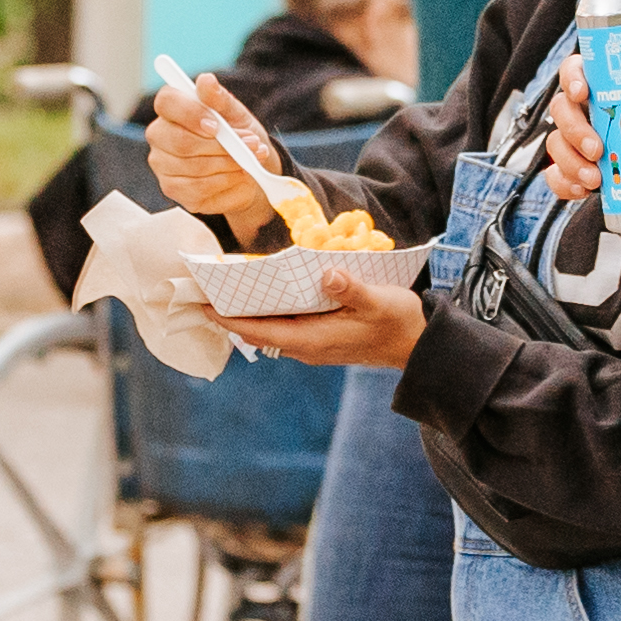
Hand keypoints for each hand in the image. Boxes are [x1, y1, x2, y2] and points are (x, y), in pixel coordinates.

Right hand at [145, 78, 295, 247]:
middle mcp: (160, 136)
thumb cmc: (237, 135)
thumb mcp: (235, 114)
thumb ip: (220, 99)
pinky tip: (238, 175)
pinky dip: (226, 181)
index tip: (217, 125)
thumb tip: (206, 80)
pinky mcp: (173, 189)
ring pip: (194, 167)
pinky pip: (199, 188)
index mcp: (172, 108)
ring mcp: (163, 165)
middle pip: (181, 141)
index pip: (167, 102)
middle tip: (250, 143)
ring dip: (229, 163)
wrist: (249, 169)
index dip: (191, 113)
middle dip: (221, 145)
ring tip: (250, 159)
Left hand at [210, 276, 431, 369]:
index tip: (204, 306)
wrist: (418, 345)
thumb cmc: (398, 323)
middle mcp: (307, 346)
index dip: (231, 320)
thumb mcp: (379, 301)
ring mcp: (313, 343)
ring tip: (224, 291)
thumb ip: (352, 288)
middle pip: (258, 332)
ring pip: (270, 330)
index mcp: (313, 340)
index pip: (261, 331)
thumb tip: (328, 273)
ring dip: (248, 314)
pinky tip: (262, 294)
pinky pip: (284, 326)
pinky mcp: (321, 337)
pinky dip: (268, 312)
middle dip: (231, 315)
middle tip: (203, 293)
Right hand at [545, 71, 620, 204]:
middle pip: (562, 110)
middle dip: (574, 130)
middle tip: (597, 149)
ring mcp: (578, 140)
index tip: (583, 92)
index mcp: (603, 84)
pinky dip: (563, 184)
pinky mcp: (578, 168)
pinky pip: (557, 175)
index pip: (575, 70)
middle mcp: (585, 109)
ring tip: (595, 180)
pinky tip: (581, 192)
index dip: (571, 77)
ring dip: (570, 162)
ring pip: (557, 145)